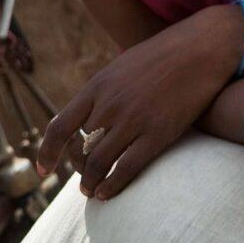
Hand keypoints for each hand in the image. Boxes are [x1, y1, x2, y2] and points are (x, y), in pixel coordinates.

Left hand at [41, 8, 238, 199]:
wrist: (200, 48)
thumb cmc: (161, 57)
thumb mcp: (120, 68)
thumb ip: (101, 93)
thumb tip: (87, 116)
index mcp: (96, 88)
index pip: (60, 128)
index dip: (46, 153)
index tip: (43, 171)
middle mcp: (109, 105)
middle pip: (79, 150)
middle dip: (77, 170)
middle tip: (83, 179)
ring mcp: (132, 120)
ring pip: (99, 163)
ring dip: (91, 183)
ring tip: (92, 192)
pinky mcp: (158, 133)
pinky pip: (127, 169)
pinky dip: (113, 186)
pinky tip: (108, 194)